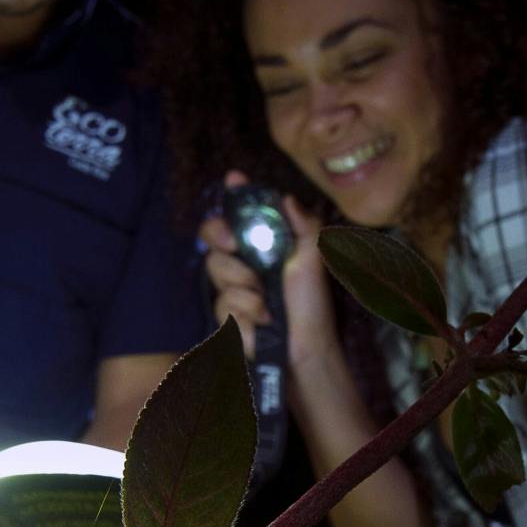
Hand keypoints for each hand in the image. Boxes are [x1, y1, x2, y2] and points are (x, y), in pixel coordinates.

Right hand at [198, 173, 337, 369]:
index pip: (238, 215)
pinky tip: (262, 322)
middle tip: (234, 244)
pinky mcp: (226, 317)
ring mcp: (231, 289)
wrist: (307, 345)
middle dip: (223, 240)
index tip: (233, 181)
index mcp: (262, 245)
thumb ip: (304, 226)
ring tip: (267, 304)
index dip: (232, 197)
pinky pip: (224, 306)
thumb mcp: (313, 259)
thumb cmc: (311, 303)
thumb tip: (287, 197)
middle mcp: (243, 262)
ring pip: (218, 272)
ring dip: (244, 288)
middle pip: (213, 237)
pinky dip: (245, 314)